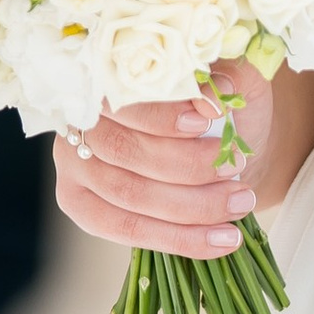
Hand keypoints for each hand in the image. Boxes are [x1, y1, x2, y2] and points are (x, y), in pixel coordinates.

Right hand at [51, 59, 274, 258]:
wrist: (219, 142)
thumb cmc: (218, 104)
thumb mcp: (228, 75)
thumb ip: (222, 75)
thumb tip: (216, 93)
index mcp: (103, 73)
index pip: (123, 97)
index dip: (164, 113)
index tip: (214, 117)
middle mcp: (77, 116)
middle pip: (124, 150)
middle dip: (188, 164)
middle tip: (237, 165)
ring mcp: (73, 162)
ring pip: (129, 194)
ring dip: (192, 205)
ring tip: (241, 201)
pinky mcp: (80, 204)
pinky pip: (126, 229)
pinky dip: (180, 238)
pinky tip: (222, 240)